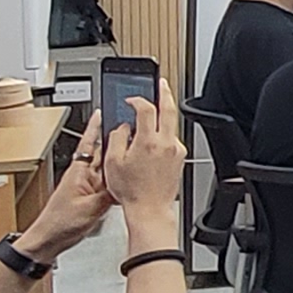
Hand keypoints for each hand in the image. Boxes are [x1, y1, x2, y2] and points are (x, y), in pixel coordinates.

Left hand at [19, 123, 117, 258]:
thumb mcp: (90, 208)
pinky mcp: (89, 199)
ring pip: (106, 170)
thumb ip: (110, 194)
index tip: (102, 112)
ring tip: (133, 157)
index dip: (95, 127)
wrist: (48, 241)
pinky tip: (125, 184)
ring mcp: (86, 188)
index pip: (88, 143)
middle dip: (114, 143)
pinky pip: (107, 186)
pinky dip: (116, 183)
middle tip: (130, 132)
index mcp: (78, 172)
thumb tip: (126, 183)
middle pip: (102, 154)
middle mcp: (82, 177)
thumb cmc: (59, 223)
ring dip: (117, 164)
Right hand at [103, 97, 186, 237]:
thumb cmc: (131, 191)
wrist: (150, 210)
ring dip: (164, 114)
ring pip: (171, 124)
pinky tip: (154, 138)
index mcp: (148, 141)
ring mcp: (176, 150)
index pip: (146, 109)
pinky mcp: (180, 158)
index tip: (130, 100)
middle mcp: (166, 143)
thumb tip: (123, 127)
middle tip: (161, 83)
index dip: (137, 100)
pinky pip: (172, 139)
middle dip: (165, 92)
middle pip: (169, 109)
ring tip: (155, 109)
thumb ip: (117, 138)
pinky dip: (164, 133)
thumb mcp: (113, 162)